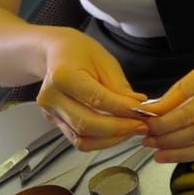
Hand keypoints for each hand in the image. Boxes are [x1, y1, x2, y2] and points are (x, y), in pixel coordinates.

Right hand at [36, 28, 148, 150]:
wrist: (57, 53)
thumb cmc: (81, 53)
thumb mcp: (105, 62)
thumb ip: (120, 87)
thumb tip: (137, 106)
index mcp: (63, 75)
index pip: (96, 99)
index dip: (122, 109)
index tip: (143, 113)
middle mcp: (51, 97)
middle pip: (86, 124)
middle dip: (118, 129)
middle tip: (141, 126)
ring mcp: (50, 112)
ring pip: (81, 138)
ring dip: (111, 139)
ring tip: (132, 130)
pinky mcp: (55, 123)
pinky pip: (79, 139)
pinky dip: (101, 141)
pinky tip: (117, 133)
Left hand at [137, 47, 193, 162]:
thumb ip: (182, 88)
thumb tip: (153, 113)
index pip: (185, 91)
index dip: (161, 106)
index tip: (142, 115)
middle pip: (193, 116)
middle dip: (164, 129)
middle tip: (144, 134)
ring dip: (173, 145)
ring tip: (153, 147)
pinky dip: (189, 154)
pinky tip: (170, 155)